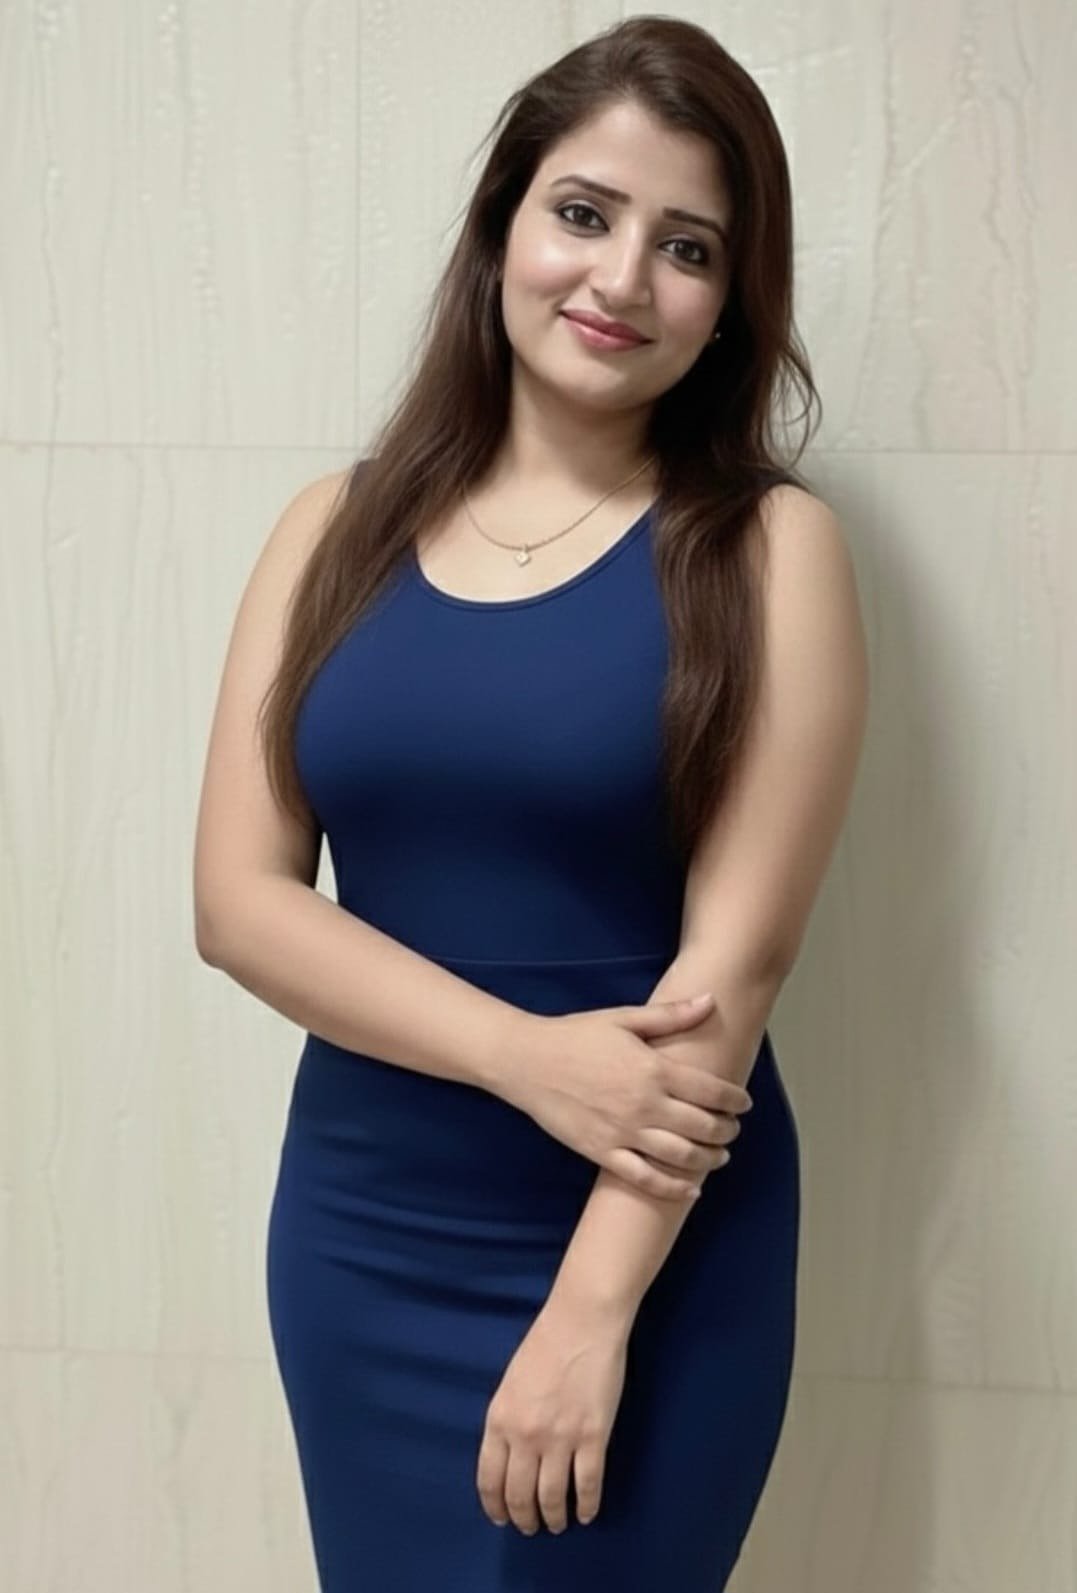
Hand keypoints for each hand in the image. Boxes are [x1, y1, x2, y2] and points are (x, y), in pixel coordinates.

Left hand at [475, 1298, 629, 1533]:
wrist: (582, 1321)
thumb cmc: (544, 1344)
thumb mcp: (510, 1384)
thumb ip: (507, 1421)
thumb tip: (512, 1457)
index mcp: (499, 1420)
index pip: (490, 1480)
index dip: (495, 1506)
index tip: (501, 1519)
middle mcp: (525, 1436)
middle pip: (520, 1495)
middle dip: (524, 1518)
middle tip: (531, 1527)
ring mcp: (560, 1439)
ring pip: (553, 1497)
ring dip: (554, 1517)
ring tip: (557, 1524)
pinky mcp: (593, 1437)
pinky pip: (588, 1485)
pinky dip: (587, 1506)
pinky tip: (586, 1513)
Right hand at [505, 997, 750, 1200]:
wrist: (527, 1060)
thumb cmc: (576, 1035)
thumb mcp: (624, 1018)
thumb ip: (671, 1015)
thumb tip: (711, 1000)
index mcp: (653, 1069)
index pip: (710, 1090)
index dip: (734, 1100)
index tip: (743, 1103)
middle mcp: (643, 1104)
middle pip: (702, 1127)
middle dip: (726, 1131)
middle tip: (733, 1130)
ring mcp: (623, 1132)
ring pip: (680, 1156)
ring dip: (708, 1159)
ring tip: (718, 1156)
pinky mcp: (602, 1152)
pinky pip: (644, 1178)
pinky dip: (672, 1188)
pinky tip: (690, 1188)